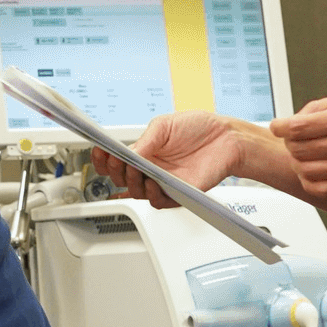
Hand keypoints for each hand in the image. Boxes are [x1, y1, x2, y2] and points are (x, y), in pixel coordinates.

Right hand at [90, 112, 244, 207]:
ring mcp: (164, 182)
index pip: (116, 161)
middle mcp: (152, 169)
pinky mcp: (178, 193)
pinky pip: (159, 201)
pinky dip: (152, 194)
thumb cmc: (199, 129)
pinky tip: (153, 183)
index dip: (104, 159)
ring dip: (131, 182)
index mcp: (145, 152)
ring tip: (135, 168)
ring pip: (136, 192)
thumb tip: (127, 152)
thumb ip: (145, 140)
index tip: (99, 151)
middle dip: (114, 170)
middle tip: (116, 160)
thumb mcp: (165, 125)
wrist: (227, 139)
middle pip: (121, 179)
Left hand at [269, 93, 326, 200]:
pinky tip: (313, 171)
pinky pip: (318, 188)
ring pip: (304, 169)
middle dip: (290, 142)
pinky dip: (308, 180)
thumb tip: (299, 115)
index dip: (280, 126)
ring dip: (298, 161)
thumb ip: (326, 105)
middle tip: (296, 139)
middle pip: (297, 148)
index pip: (298, 126)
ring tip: (306, 154)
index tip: (277, 126)